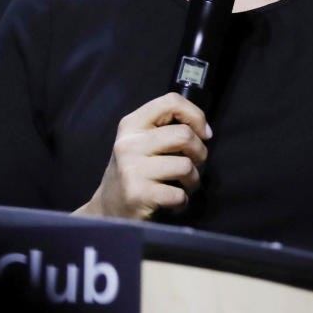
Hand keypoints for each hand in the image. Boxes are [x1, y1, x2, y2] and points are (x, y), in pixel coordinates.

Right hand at [74, 93, 211, 219]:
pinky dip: (183, 202)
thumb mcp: (141, 142)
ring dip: (194, 180)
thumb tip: (204, 130)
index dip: (195, 115)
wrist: (107, 210)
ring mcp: (132, 169)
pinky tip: (173, 203)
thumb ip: (165, 129)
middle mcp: (129, 144)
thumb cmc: (134, 173)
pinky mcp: (138, 194)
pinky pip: (179, 194)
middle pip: (184, 135)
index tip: (203, 133)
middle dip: (201, 153)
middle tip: (196, 165)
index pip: (171, 101)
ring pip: (186, 166)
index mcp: (131, 125)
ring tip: (184, 186)